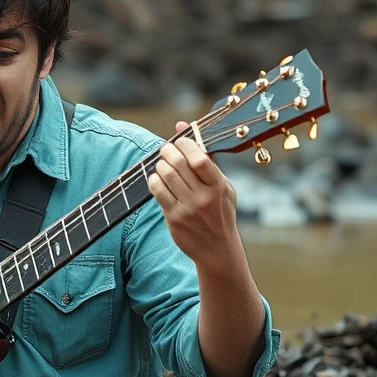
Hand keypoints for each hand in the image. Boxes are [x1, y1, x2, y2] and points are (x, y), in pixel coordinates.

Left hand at [147, 121, 241, 269]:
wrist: (217, 249)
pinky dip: (153, 180)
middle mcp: (204, 197)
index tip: (179, 140)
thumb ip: (205, 157)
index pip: (200, 158)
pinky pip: (157, 192)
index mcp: (219, 186)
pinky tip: (157, 179)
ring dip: (160, 165)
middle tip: (166, 150)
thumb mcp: (222, 186)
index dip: (185, 144)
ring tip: (163, 165)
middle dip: (167, 151)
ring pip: (165, 176)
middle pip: (178, 164)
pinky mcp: (174, 218)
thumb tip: (182, 126)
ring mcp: (188, 209)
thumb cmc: (220, 212)